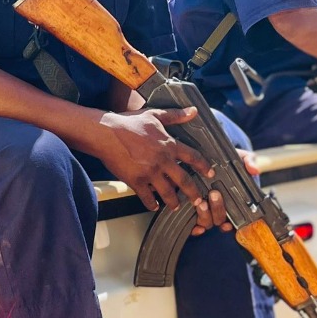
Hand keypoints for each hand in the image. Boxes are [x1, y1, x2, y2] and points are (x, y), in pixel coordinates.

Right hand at [95, 107, 219, 225]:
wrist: (106, 133)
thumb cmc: (129, 123)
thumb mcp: (154, 115)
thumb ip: (175, 115)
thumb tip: (193, 111)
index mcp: (169, 145)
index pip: (193, 157)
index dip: (204, 166)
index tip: (210, 173)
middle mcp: (162, 161)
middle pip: (184, 181)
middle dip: (193, 192)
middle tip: (198, 201)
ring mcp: (149, 172)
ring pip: (167, 192)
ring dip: (174, 201)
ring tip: (176, 206)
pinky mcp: (136, 181)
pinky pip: (146, 197)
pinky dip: (151, 204)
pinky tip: (154, 207)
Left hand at [190, 148, 258, 235]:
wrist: (209, 156)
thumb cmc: (228, 162)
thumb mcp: (240, 158)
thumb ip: (249, 162)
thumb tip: (254, 170)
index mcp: (232, 202)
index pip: (234, 220)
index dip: (231, 225)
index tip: (229, 222)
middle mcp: (218, 209)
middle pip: (218, 220)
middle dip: (217, 210)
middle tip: (214, 194)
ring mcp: (205, 209)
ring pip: (206, 222)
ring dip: (204, 215)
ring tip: (202, 203)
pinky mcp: (190, 207)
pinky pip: (192, 225)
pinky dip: (194, 228)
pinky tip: (194, 224)